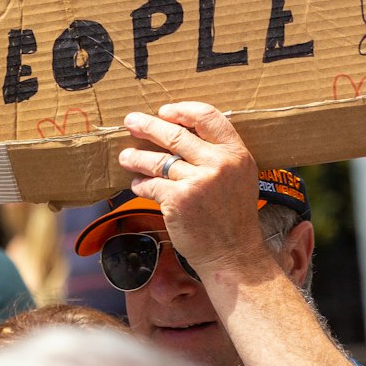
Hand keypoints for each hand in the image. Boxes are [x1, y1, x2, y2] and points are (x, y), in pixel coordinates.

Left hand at [118, 102, 264, 275]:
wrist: (234, 255)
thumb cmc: (233, 216)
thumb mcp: (239, 176)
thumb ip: (219, 153)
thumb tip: (182, 129)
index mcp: (236, 153)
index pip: (207, 116)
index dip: (182, 110)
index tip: (164, 112)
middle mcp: (219, 164)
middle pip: (175, 133)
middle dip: (148, 125)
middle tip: (131, 121)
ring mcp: (198, 181)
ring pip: (157, 160)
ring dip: (136, 157)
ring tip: (126, 157)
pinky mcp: (178, 200)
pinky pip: (151, 185)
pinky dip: (141, 184)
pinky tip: (137, 185)